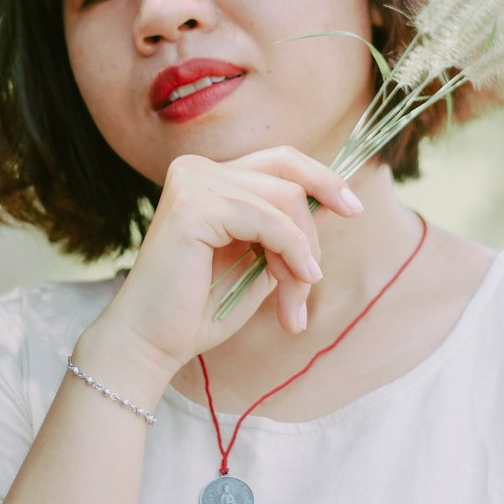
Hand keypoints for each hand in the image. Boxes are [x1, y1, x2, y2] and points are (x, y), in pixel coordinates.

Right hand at [93, 146, 362, 376]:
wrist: (151, 343)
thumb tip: (331, 201)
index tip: (353, 207)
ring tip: (295, 300)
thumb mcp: (257, 258)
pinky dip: (291, 252)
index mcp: (209, 176)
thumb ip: (285, 228)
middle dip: (315, 218)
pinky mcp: (194, 205)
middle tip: (325, 263)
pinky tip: (296, 284)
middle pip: (286, 171)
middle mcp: (197, 169)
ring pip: (284, 200)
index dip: (321, 177)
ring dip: (302, 254)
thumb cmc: (200, 308)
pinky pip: (269, 221)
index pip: (279, 160)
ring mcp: (193, 182)